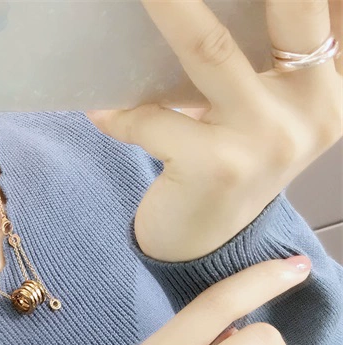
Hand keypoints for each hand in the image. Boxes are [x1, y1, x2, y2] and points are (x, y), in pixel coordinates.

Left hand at [85, 0, 342, 262]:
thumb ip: (270, 53)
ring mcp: (266, 139)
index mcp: (336, 84)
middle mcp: (316, 107)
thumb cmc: (234, 162)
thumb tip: (210, 5)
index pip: (330, 11)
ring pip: (211, 49)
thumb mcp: (268, 105)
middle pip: (293, 5)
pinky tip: (99, 108)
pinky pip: (151, 120)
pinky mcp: (214, 167)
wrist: (209, 246)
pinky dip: (119, 111)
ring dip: (168, 6)